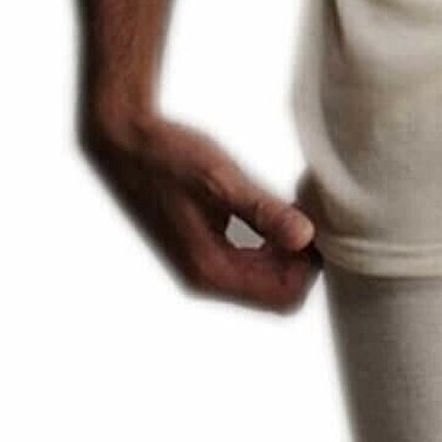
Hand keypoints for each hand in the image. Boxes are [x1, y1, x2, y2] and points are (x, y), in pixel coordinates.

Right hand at [81, 109, 322, 309]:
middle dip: (301, 258)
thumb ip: (264, 212)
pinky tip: (273, 207)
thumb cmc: (170, 157)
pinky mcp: (200, 248)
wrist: (125, 143)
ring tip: (294, 206)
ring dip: (286, 249)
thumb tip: (306, 238)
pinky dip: (269, 242)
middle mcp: (205, 277)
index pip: (284, 298)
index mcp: (211, 270)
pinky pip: (249, 261)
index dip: (309, 266)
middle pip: (277, 291)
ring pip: (264, 277)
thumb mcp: (220, 181)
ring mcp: (201, 265)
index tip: (316, 223)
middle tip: (310, 211)